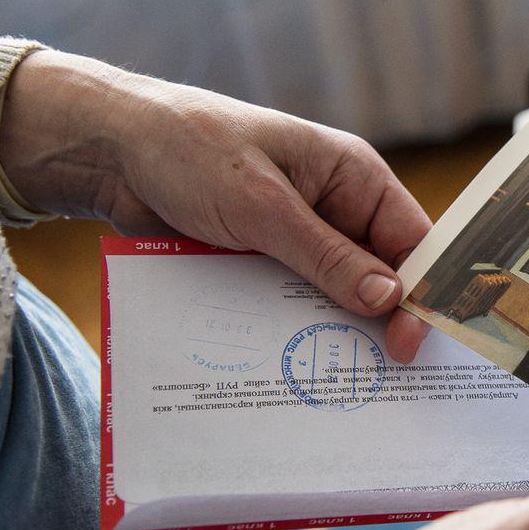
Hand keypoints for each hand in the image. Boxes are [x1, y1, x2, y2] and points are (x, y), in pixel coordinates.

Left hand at [0, 50, 430, 360]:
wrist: (108, 153)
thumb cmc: (191, 151)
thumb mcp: (263, 205)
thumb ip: (327, 255)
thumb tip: (389, 300)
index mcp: (352, 177)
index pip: (411, 239)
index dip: (419, 290)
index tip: (411, 342)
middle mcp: (335, 209)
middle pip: (378, 275)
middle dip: (378, 320)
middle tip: (375, 373)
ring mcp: (298, 239)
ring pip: (334, 296)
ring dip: (332, 331)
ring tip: (335, 378)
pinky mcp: (263, 263)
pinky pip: (290, 304)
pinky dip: (292, 331)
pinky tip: (289, 366)